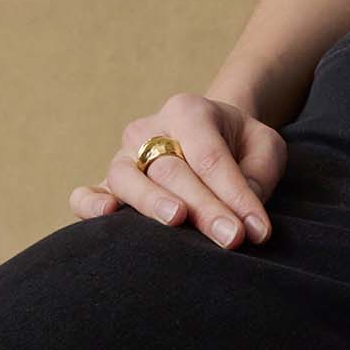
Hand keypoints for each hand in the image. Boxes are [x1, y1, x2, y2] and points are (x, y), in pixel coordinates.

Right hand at [69, 90, 288, 248]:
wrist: (210, 134)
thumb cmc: (239, 144)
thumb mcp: (264, 147)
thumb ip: (258, 177)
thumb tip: (244, 220)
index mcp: (188, 111)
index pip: (210, 157)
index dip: (235, 195)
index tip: (257, 231)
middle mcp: (148, 130)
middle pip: (171, 171)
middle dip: (204, 207)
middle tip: (231, 237)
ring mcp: (123, 156)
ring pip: (127, 178)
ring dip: (152, 203)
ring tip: (175, 220)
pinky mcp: (108, 184)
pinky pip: (85, 192)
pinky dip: (90, 204)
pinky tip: (106, 215)